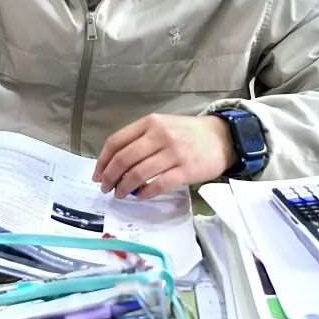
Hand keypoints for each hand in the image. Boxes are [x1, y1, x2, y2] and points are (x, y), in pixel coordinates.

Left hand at [92, 114, 237, 199]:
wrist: (221, 137)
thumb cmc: (186, 133)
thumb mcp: (162, 126)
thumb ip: (140, 139)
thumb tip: (114, 164)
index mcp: (150, 123)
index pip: (116, 141)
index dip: (102, 161)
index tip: (97, 174)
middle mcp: (160, 135)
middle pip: (124, 159)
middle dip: (109, 177)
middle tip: (105, 188)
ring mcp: (173, 153)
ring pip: (138, 173)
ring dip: (124, 187)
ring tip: (120, 194)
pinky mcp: (186, 170)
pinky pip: (158, 184)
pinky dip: (145, 193)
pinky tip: (140, 196)